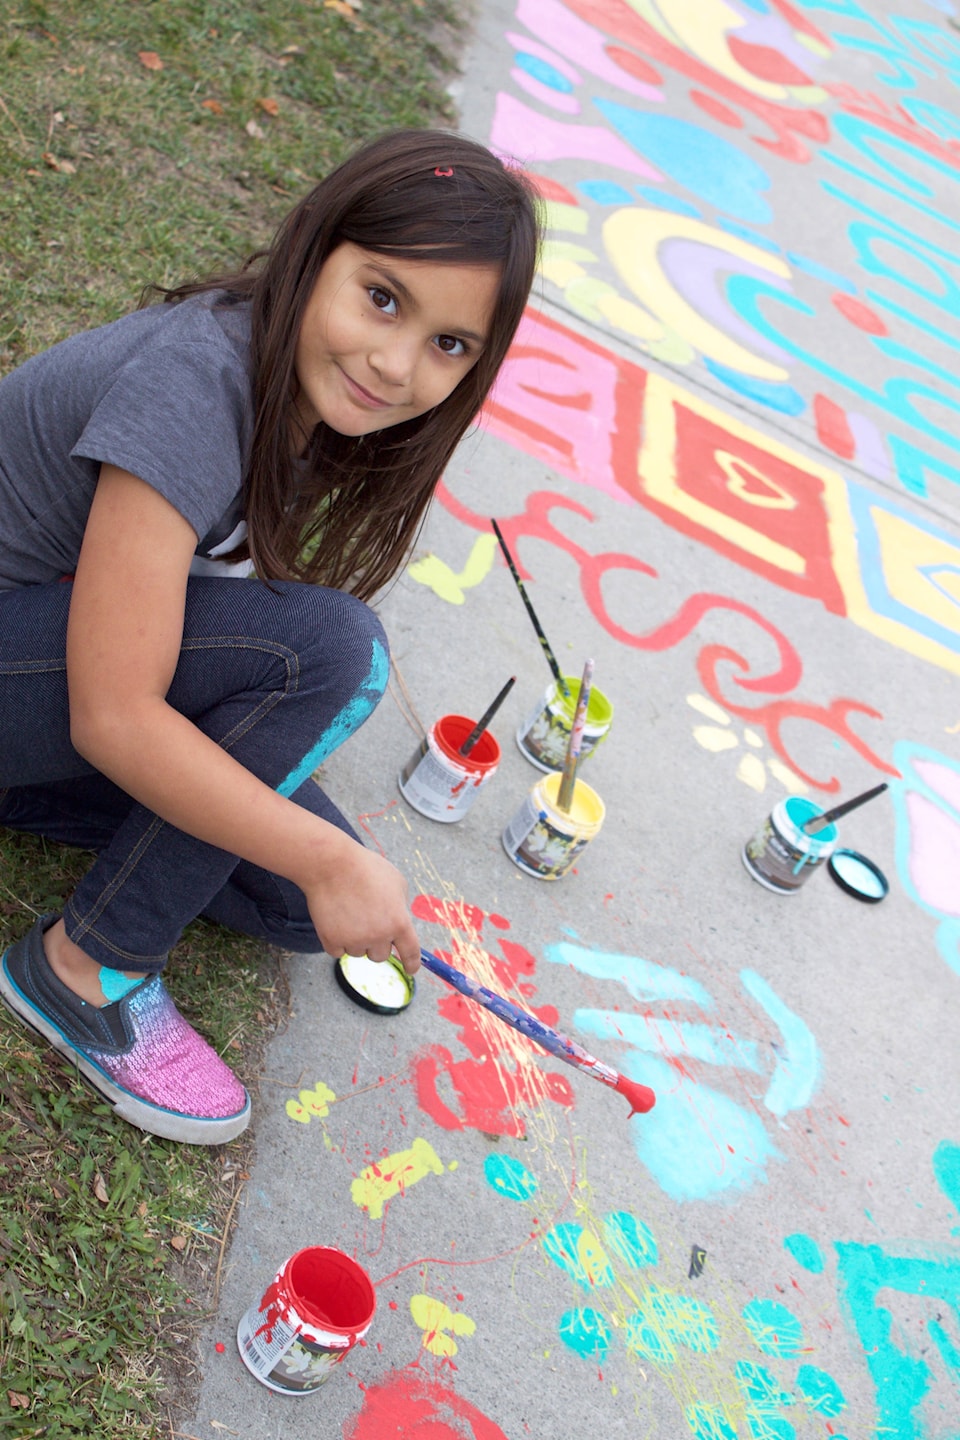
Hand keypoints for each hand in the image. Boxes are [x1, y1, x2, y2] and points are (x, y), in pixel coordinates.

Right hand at [303, 837, 420, 974]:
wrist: (332, 865)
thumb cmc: (366, 868)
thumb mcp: (396, 881)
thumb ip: (400, 905)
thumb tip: (397, 922)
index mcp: (399, 922)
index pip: (410, 952)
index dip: (412, 963)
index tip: (411, 970)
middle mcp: (379, 936)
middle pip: (380, 956)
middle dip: (375, 942)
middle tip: (366, 920)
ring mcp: (354, 940)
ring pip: (358, 952)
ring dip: (354, 939)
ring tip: (348, 911)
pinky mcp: (332, 941)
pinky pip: (337, 951)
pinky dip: (336, 939)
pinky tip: (334, 918)